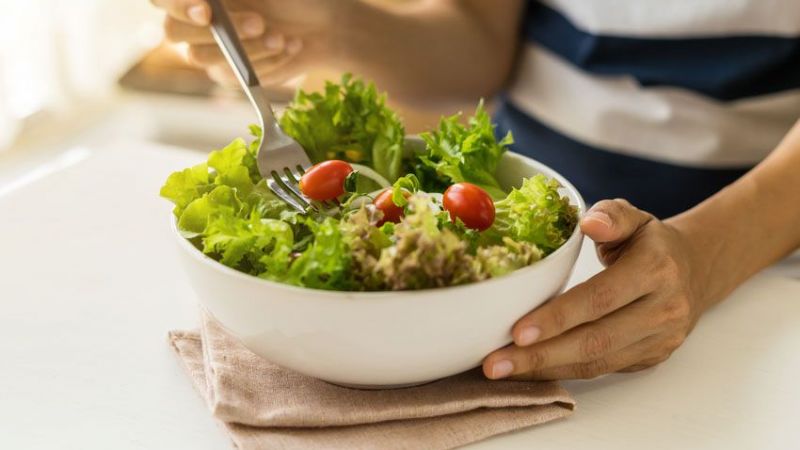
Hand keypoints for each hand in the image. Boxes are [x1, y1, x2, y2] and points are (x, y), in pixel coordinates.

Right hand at [151, 0, 335, 85]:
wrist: (325, 23)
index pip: (162, 0)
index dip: (178, 5)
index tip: (207, 11)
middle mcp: (196, 17)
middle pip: (173, 32)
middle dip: (219, 31)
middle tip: (259, 22)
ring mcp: (210, 48)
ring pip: (203, 59)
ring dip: (248, 48)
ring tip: (281, 36)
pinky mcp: (228, 73)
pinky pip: (232, 78)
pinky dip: (265, 64)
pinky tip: (288, 47)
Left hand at [483, 199, 710, 379]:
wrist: (694, 270)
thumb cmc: (650, 242)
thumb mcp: (634, 217)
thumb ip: (611, 215)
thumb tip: (589, 222)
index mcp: (656, 269)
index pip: (601, 298)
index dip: (558, 317)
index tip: (517, 331)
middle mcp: (664, 310)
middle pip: (595, 340)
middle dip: (541, 355)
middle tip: (495, 363)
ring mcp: (660, 340)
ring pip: (597, 362)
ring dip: (545, 370)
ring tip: (503, 370)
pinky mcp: (650, 359)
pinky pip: (602, 370)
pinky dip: (562, 372)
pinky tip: (530, 371)